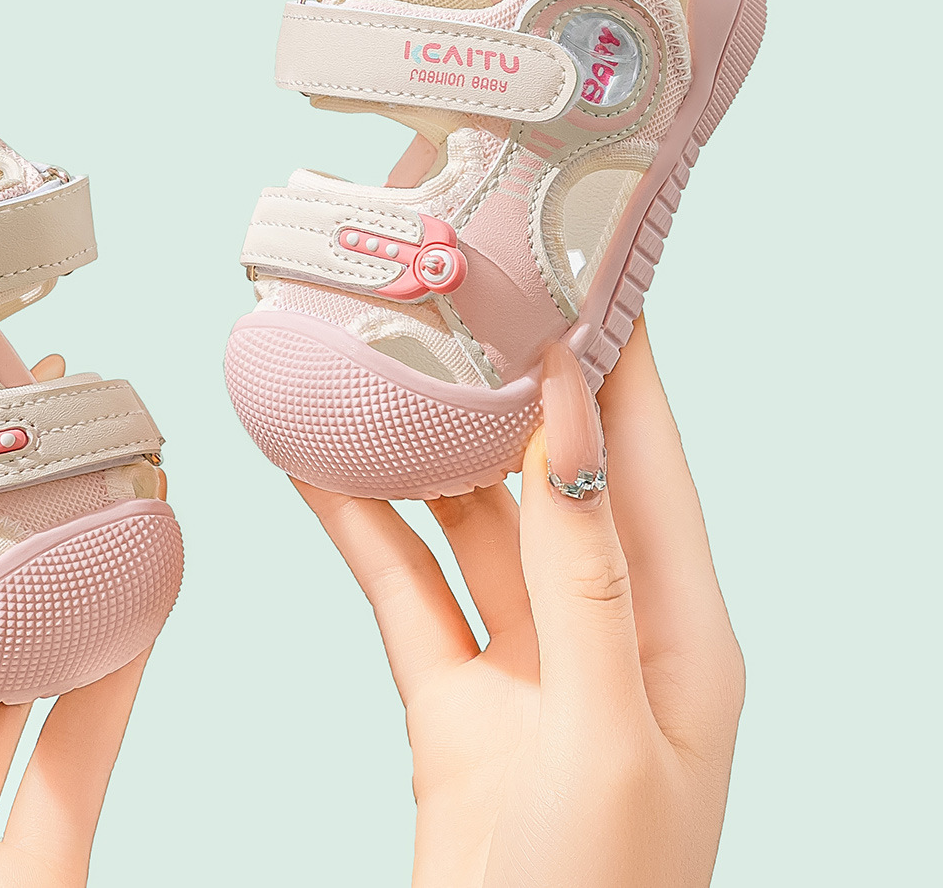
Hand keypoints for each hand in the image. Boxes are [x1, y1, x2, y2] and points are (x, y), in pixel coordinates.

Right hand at [296, 317, 744, 887]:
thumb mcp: (603, 730)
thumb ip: (582, 568)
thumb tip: (567, 413)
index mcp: (679, 636)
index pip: (650, 459)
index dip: (619, 358)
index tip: (581, 264)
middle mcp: (607, 633)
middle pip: (553, 476)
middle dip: (505, 384)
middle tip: (457, 293)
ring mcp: (526, 664)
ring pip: (470, 522)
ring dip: (422, 450)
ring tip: (377, 363)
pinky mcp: (453, 699)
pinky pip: (404, 587)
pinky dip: (361, 525)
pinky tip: (315, 469)